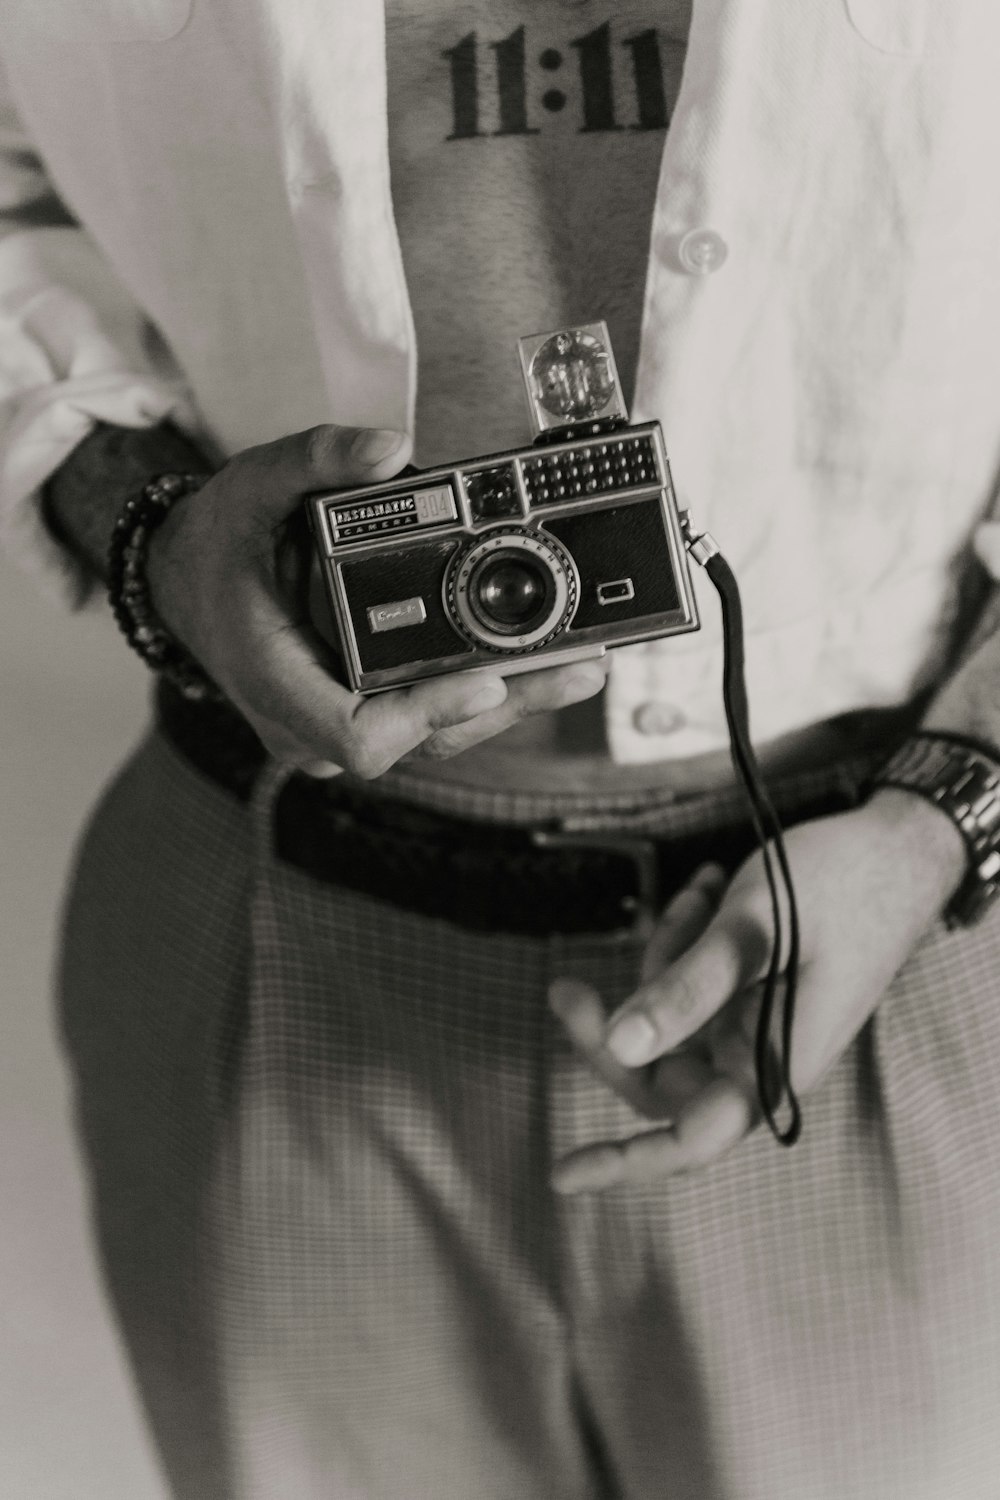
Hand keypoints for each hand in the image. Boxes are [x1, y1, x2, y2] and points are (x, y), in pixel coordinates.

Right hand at [146, 423, 607, 777]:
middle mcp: (308, 722)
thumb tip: (387, 448)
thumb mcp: (252, 486)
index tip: (487, 680)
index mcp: (277, 682)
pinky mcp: (361, 715)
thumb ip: (313, 458)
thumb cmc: (219, 545)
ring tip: (580, 665)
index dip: (428, 715)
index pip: (360, 736)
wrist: (184, 581)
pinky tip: (537, 664)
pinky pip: (427, 719)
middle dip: (504, 702)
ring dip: (508, 703)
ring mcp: (335, 727)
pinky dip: (482, 693)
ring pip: (434, 735)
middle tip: (578, 665)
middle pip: (421, 738)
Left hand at [548, 789, 966, 1190]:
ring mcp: (756, 1028)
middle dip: (616, 1028)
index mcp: (773, 1063)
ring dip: (665, 959)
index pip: (691, 1136)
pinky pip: (691, 989)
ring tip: (701, 896)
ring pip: (668, 1023)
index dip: (626, 1159)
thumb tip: (621, 1047)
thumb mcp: (753, 930)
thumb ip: (687, 990)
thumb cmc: (838, 887)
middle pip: (657, 1073)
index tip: (561, 1174)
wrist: (898, 850)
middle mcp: (762, 1057)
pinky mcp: (751, 998)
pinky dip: (686, 942)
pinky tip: (708, 892)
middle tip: (567, 989)